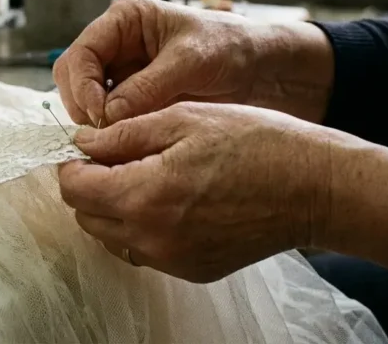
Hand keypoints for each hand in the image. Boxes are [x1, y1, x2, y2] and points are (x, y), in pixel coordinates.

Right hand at [52, 0, 334, 127]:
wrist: (268, 73)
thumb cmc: (234, 49)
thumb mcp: (192, 62)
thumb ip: (149, 86)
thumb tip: (109, 116)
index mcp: (126, 20)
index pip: (81, 52)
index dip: (82, 85)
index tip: (99, 113)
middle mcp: (118, 46)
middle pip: (73, 78)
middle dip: (82, 106)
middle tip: (101, 134)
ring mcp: (123, 76)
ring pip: (86, 102)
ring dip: (95, 123)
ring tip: (115, 142)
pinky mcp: (135, 102)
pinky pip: (109, 120)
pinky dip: (112, 133)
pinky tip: (126, 146)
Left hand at [58, 102, 387, 281]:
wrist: (314, 186)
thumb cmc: (257, 142)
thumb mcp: (183, 117)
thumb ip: (124, 133)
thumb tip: (82, 142)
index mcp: (144, 195)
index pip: (74, 188)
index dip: (73, 163)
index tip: (88, 145)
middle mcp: (152, 238)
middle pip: (87, 216)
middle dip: (90, 184)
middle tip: (117, 154)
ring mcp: (173, 259)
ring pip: (112, 237)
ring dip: (113, 206)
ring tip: (146, 173)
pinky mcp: (193, 269)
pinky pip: (145, 250)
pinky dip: (143, 225)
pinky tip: (171, 196)